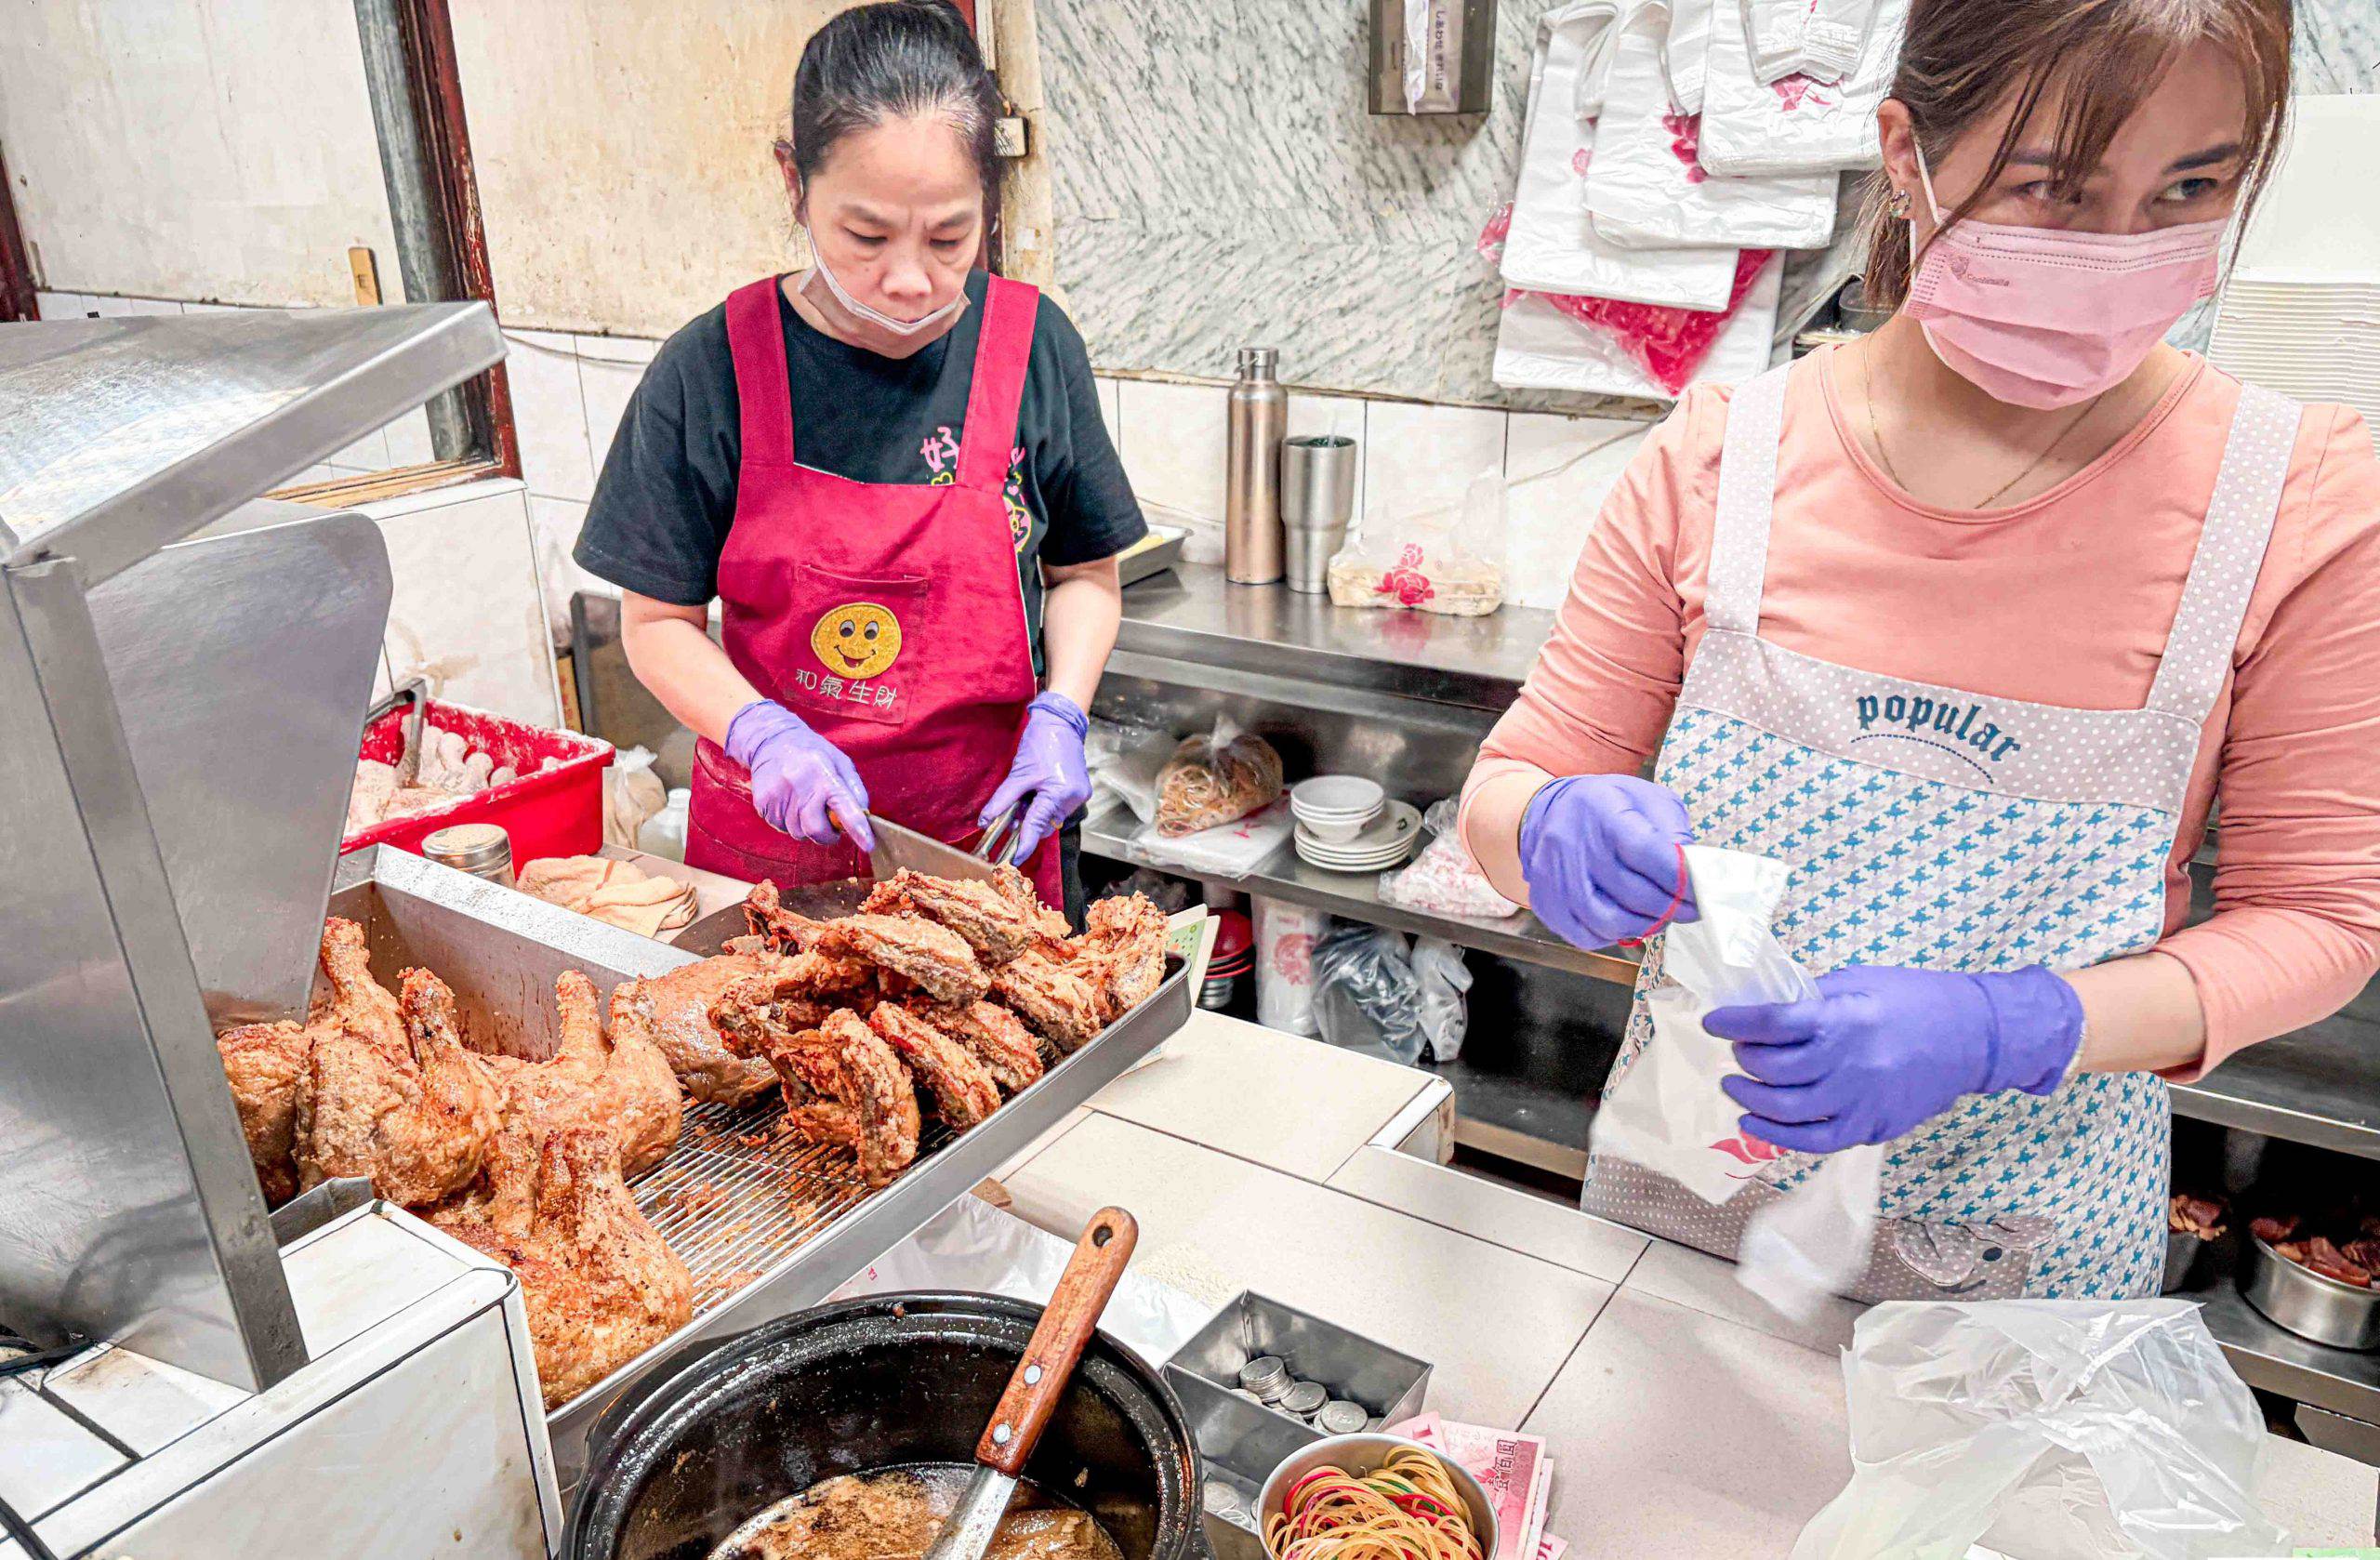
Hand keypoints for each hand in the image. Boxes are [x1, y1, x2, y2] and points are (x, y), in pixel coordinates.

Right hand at [724, 699, 873, 850]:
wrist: (771, 741)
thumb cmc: (812, 753)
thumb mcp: (840, 761)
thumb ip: (854, 788)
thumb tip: (864, 815)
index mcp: (822, 773)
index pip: (843, 805)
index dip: (857, 828)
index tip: (868, 845)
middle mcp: (799, 785)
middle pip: (816, 830)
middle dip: (827, 834)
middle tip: (830, 822)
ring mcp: (778, 796)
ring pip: (799, 832)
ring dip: (807, 826)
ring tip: (805, 802)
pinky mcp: (763, 804)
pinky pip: (782, 828)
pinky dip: (791, 821)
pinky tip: (790, 802)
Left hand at [980, 692, 1090, 864]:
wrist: (1060, 722)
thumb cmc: (1041, 742)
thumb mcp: (1018, 774)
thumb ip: (1002, 800)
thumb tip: (985, 820)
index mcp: (1060, 794)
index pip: (1037, 826)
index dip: (1023, 845)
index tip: (1013, 860)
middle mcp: (1074, 798)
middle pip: (1045, 824)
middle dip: (1026, 824)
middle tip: (1008, 820)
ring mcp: (1078, 794)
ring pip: (1050, 816)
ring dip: (1034, 813)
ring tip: (1022, 799)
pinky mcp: (1078, 789)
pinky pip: (1056, 806)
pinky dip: (1043, 805)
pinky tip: (1033, 795)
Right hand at [1517, 774, 1696, 948]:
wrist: (1548, 811)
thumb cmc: (1606, 805)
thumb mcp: (1645, 798)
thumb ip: (1672, 829)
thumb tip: (1692, 871)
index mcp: (1602, 811)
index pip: (1646, 852)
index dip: (1680, 878)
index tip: (1701, 891)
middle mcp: (1572, 845)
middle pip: (1633, 893)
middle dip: (1672, 907)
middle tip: (1691, 909)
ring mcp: (1554, 878)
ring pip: (1611, 922)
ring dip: (1647, 926)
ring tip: (1662, 917)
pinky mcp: (1546, 903)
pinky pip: (1587, 936)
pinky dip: (1616, 935)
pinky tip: (1629, 922)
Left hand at [1707, 965, 2083, 1154]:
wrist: (1975, 1037)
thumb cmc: (1915, 1000)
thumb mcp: (1860, 982)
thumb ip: (1812, 998)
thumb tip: (1762, 1008)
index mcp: (1846, 1018)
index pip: (1772, 1022)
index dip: (1734, 1021)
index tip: (1714, 1020)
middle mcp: (1851, 1063)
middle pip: (1773, 1068)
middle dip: (1743, 1057)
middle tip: (1737, 1049)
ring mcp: (1861, 1100)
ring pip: (1784, 1109)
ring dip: (1749, 1097)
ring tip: (1735, 1084)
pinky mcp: (1871, 1127)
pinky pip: (1812, 1141)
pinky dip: (1775, 1135)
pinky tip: (1752, 1122)